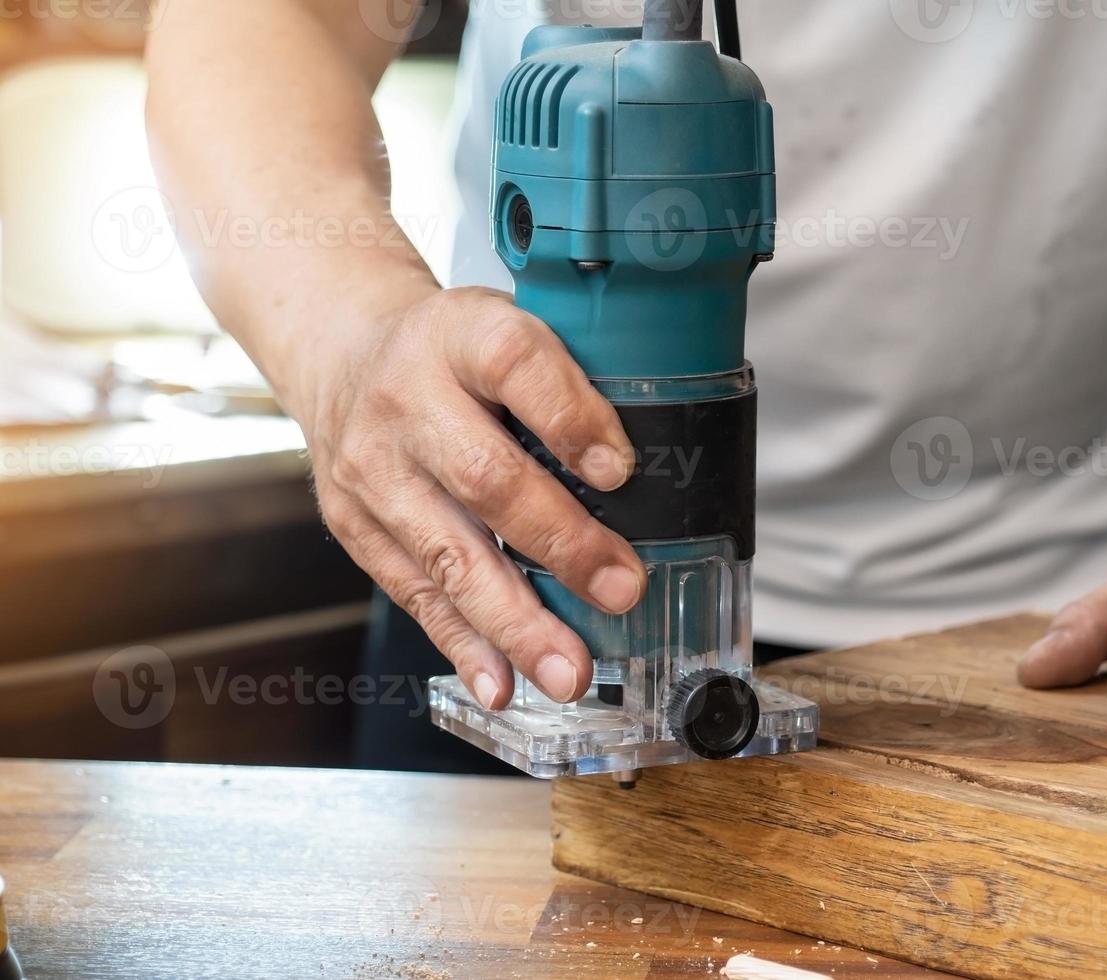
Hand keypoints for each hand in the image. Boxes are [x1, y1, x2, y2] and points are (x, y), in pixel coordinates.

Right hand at [299, 286, 647, 710]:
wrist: (344, 354)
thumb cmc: (453, 350)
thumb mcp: (510, 324)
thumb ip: (571, 381)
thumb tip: (652, 472)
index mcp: (460, 333)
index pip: (515, 363)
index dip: (570, 417)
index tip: (619, 470)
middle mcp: (408, 400)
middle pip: (484, 477)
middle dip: (560, 543)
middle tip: (620, 590)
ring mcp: (374, 469)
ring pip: (448, 554)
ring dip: (516, 622)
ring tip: (568, 669)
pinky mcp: (357, 526)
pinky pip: (416, 593)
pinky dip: (464, 645)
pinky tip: (503, 681)